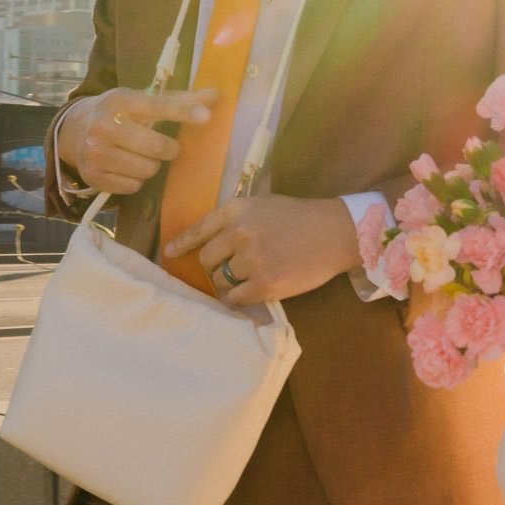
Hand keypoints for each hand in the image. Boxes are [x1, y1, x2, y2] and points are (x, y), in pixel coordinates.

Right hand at [64, 88, 214, 196]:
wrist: (72, 131)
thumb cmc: (117, 113)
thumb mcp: (140, 99)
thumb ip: (177, 100)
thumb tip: (214, 96)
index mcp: (120, 101)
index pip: (158, 107)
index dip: (184, 112)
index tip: (206, 116)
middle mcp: (105, 126)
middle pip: (157, 147)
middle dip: (169, 150)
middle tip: (167, 148)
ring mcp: (97, 153)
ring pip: (148, 170)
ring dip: (152, 166)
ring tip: (142, 156)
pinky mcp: (94, 177)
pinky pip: (134, 186)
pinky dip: (136, 180)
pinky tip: (127, 167)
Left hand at [160, 194, 366, 306]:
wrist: (335, 232)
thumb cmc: (299, 218)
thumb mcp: (261, 205)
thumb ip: (234, 220)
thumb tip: (206, 242)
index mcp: (235, 210)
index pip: (198, 230)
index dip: (181, 244)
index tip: (168, 253)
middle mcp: (238, 233)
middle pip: (206, 260)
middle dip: (216, 266)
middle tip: (235, 268)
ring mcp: (251, 259)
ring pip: (219, 281)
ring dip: (228, 283)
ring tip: (250, 277)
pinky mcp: (264, 284)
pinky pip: (235, 298)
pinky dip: (240, 298)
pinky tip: (253, 291)